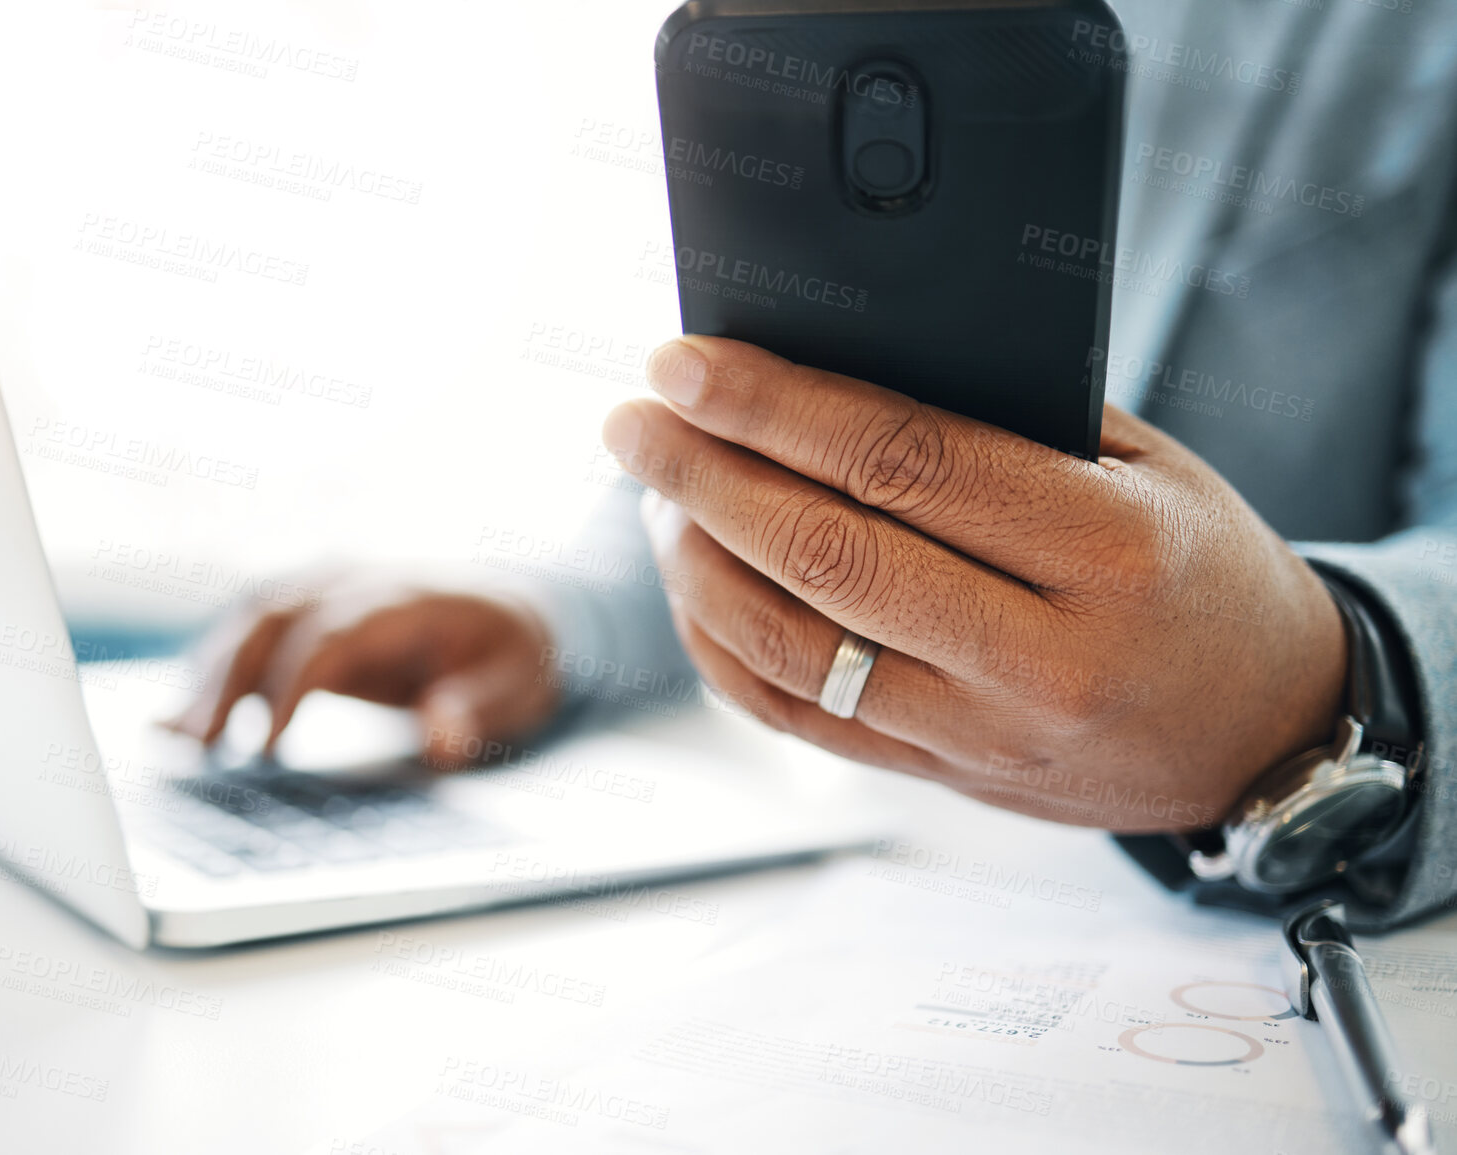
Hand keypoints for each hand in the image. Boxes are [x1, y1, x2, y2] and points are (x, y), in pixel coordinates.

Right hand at [165, 567, 559, 768]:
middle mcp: (355, 582)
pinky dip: (211, 668)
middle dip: (228, 678)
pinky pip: (250, 629)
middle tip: (200, 746)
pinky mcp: (310, 611)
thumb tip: (442, 737)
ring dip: (209, 673)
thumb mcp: (517, 685)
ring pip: (250, 617)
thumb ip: (477, 710)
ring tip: (178, 739)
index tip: (264, 746)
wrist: (514, 610)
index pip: (330, 633)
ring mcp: (327, 589)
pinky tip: (178, 718)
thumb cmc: (513, 653)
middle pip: (273, 616)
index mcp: (404, 599)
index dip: (290, 685)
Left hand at [606, 337, 1346, 831]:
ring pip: (793, 648)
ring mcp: (984, 734)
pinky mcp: (943, 778)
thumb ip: (1009, 422)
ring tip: (656, 492)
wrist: (1264, 728)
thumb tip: (835, 366)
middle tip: (633, 422)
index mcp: (1108, 552)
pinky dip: (721, 648)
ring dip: (696, 562)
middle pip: (827, 556)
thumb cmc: (1198, 569)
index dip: (776, 407)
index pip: (903, 462)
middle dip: (705, 476)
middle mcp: (1041, 656)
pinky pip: (797, 718)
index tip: (687, 364)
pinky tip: (694, 583)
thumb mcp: (1148, 468)